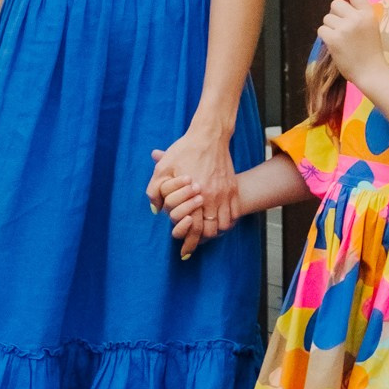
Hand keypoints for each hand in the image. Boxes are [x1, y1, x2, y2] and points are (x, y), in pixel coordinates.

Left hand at [147, 119, 238, 258]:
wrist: (209, 135)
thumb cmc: (185, 150)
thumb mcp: (164, 167)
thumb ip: (155, 189)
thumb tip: (156, 210)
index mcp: (195, 194)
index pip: (194, 228)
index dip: (189, 243)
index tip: (185, 252)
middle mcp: (212, 197)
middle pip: (210, 231)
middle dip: (201, 240)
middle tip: (194, 245)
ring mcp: (225, 193)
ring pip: (223, 224)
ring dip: (215, 231)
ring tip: (207, 233)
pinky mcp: (232, 187)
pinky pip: (233, 213)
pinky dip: (227, 221)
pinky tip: (220, 221)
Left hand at [318, 0, 388, 87]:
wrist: (370, 71)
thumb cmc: (370, 50)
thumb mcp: (371, 26)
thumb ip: (358, 13)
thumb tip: (340, 0)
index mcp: (368, 13)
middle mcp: (356, 18)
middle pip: (335, 4)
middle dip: (335, 13)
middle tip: (341, 26)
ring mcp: (344, 29)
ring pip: (327, 18)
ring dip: (330, 27)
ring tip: (341, 38)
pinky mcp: (334, 39)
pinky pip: (322, 30)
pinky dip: (326, 36)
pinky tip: (335, 44)